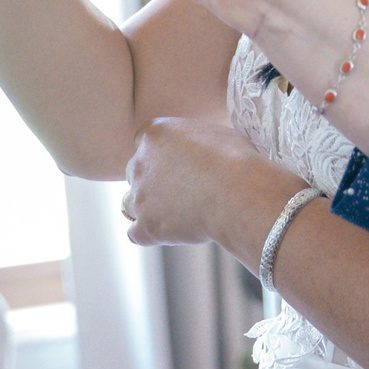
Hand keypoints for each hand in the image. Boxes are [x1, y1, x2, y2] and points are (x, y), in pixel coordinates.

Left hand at [121, 116, 290, 255]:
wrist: (238, 194)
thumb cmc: (236, 161)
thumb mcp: (217, 136)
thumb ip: (196, 142)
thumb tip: (202, 152)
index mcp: (155, 134)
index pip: (145, 143)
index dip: (161, 156)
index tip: (180, 166)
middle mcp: (139, 163)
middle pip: (136, 173)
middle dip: (154, 182)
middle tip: (183, 192)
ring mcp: (140, 196)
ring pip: (130, 204)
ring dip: (148, 209)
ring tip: (177, 214)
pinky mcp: (146, 226)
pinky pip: (137, 233)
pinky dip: (151, 234)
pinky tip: (172, 233)